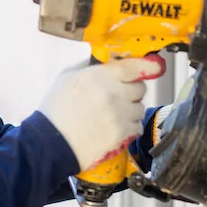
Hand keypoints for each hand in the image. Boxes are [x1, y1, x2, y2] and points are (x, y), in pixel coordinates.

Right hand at [38, 55, 165, 170]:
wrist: (52, 143)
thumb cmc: (56, 109)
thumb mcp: (67, 77)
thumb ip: (90, 68)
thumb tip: (106, 63)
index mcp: (102, 76)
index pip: (135, 66)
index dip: (148, 66)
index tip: (154, 67)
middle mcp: (116, 94)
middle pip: (141, 88)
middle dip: (131, 91)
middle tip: (117, 96)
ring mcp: (121, 115)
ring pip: (140, 108)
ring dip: (130, 110)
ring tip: (112, 115)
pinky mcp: (123, 134)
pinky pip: (137, 126)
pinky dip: (129, 127)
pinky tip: (114, 128)